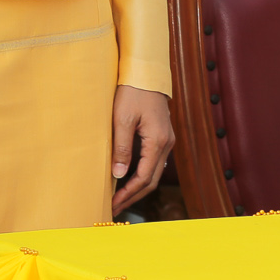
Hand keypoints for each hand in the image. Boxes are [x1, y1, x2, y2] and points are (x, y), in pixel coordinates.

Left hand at [110, 84, 174, 215]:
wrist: (146, 71)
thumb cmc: (133, 92)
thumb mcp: (122, 120)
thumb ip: (121, 148)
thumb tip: (119, 175)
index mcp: (158, 141)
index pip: (144, 177)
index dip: (128, 193)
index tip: (113, 203)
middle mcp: (166, 143)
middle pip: (152, 179)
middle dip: (133, 196)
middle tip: (115, 207)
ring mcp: (166, 139)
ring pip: (154, 171)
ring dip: (138, 187)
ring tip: (120, 197)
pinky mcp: (162, 135)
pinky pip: (154, 161)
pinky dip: (142, 174)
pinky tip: (128, 178)